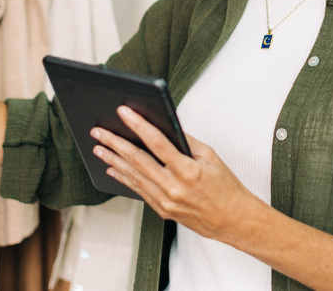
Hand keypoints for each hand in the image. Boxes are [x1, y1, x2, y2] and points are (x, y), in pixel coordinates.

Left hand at [91, 106, 261, 244]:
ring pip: (133, 177)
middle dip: (115, 143)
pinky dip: (125, 178)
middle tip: (99, 132)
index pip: (157, 143)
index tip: (124, 112)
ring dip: (113, 160)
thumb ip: (185, 141)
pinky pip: (139, 190)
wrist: (233, 220)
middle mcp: (173, 188)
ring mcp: (165, 202)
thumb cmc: (226, 188)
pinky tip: (113, 167)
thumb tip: (164, 125)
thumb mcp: (210, 157)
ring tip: (99, 147)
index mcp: (188, 171)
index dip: (139, 125)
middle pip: (138, 160)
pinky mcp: (162, 211)